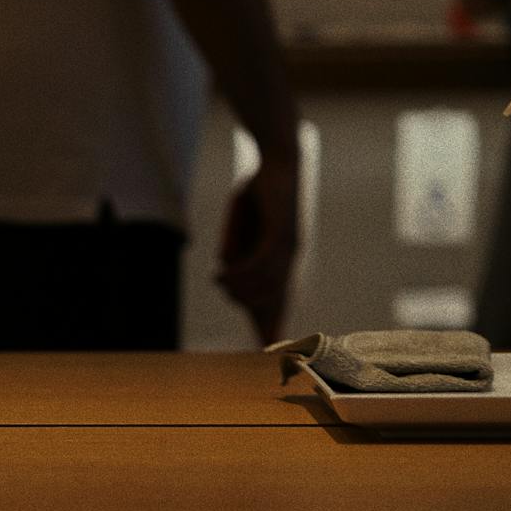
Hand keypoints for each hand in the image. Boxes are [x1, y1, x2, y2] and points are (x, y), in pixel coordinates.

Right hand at [217, 157, 298, 344]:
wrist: (277, 159)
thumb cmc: (259, 189)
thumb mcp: (241, 222)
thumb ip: (234, 245)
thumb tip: (226, 266)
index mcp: (281, 260)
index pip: (276, 300)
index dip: (270, 326)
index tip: (267, 351)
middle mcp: (288, 259)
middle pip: (274, 303)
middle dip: (263, 324)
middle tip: (238, 311)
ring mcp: (287, 248)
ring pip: (265, 287)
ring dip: (240, 291)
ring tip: (221, 283)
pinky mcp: (280, 234)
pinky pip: (260, 266)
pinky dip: (240, 275)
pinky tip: (223, 275)